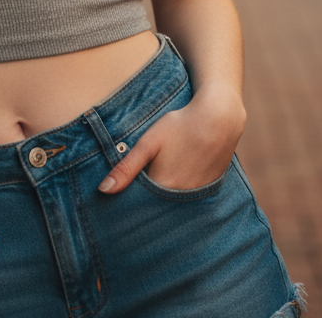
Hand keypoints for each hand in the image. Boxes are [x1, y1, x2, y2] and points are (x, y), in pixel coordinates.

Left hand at [97, 90, 245, 193]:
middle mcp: (181, 198)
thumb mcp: (149, 143)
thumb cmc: (180, 125)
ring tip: (163, 173)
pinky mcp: (210, 187)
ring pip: (173, 202)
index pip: (139, 203)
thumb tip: (103, 190)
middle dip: (146, 200)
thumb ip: (126, 167)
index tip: (123, 193)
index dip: (130, 197)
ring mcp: (198, 194)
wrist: (219, 117)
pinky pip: (190, 196)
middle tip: (143, 182)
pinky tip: (179, 172)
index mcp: (163, 187)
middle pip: (157, 205)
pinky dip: (181, 191)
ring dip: (164, 196)